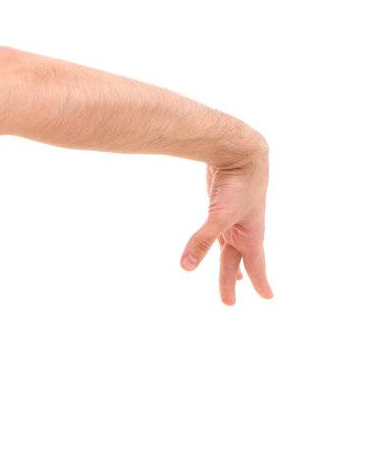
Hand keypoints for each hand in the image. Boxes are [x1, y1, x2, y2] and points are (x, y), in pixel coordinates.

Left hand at [180, 146, 273, 304]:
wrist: (240, 150)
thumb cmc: (237, 184)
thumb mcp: (220, 216)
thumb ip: (202, 241)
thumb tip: (185, 268)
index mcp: (252, 234)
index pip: (256, 266)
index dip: (260, 283)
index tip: (267, 298)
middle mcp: (245, 229)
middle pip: (235, 262)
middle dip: (231, 282)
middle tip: (229, 303)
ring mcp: (234, 218)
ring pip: (229, 248)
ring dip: (229, 264)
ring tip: (232, 278)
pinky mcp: (221, 207)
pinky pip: (220, 232)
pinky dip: (218, 242)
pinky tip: (218, 241)